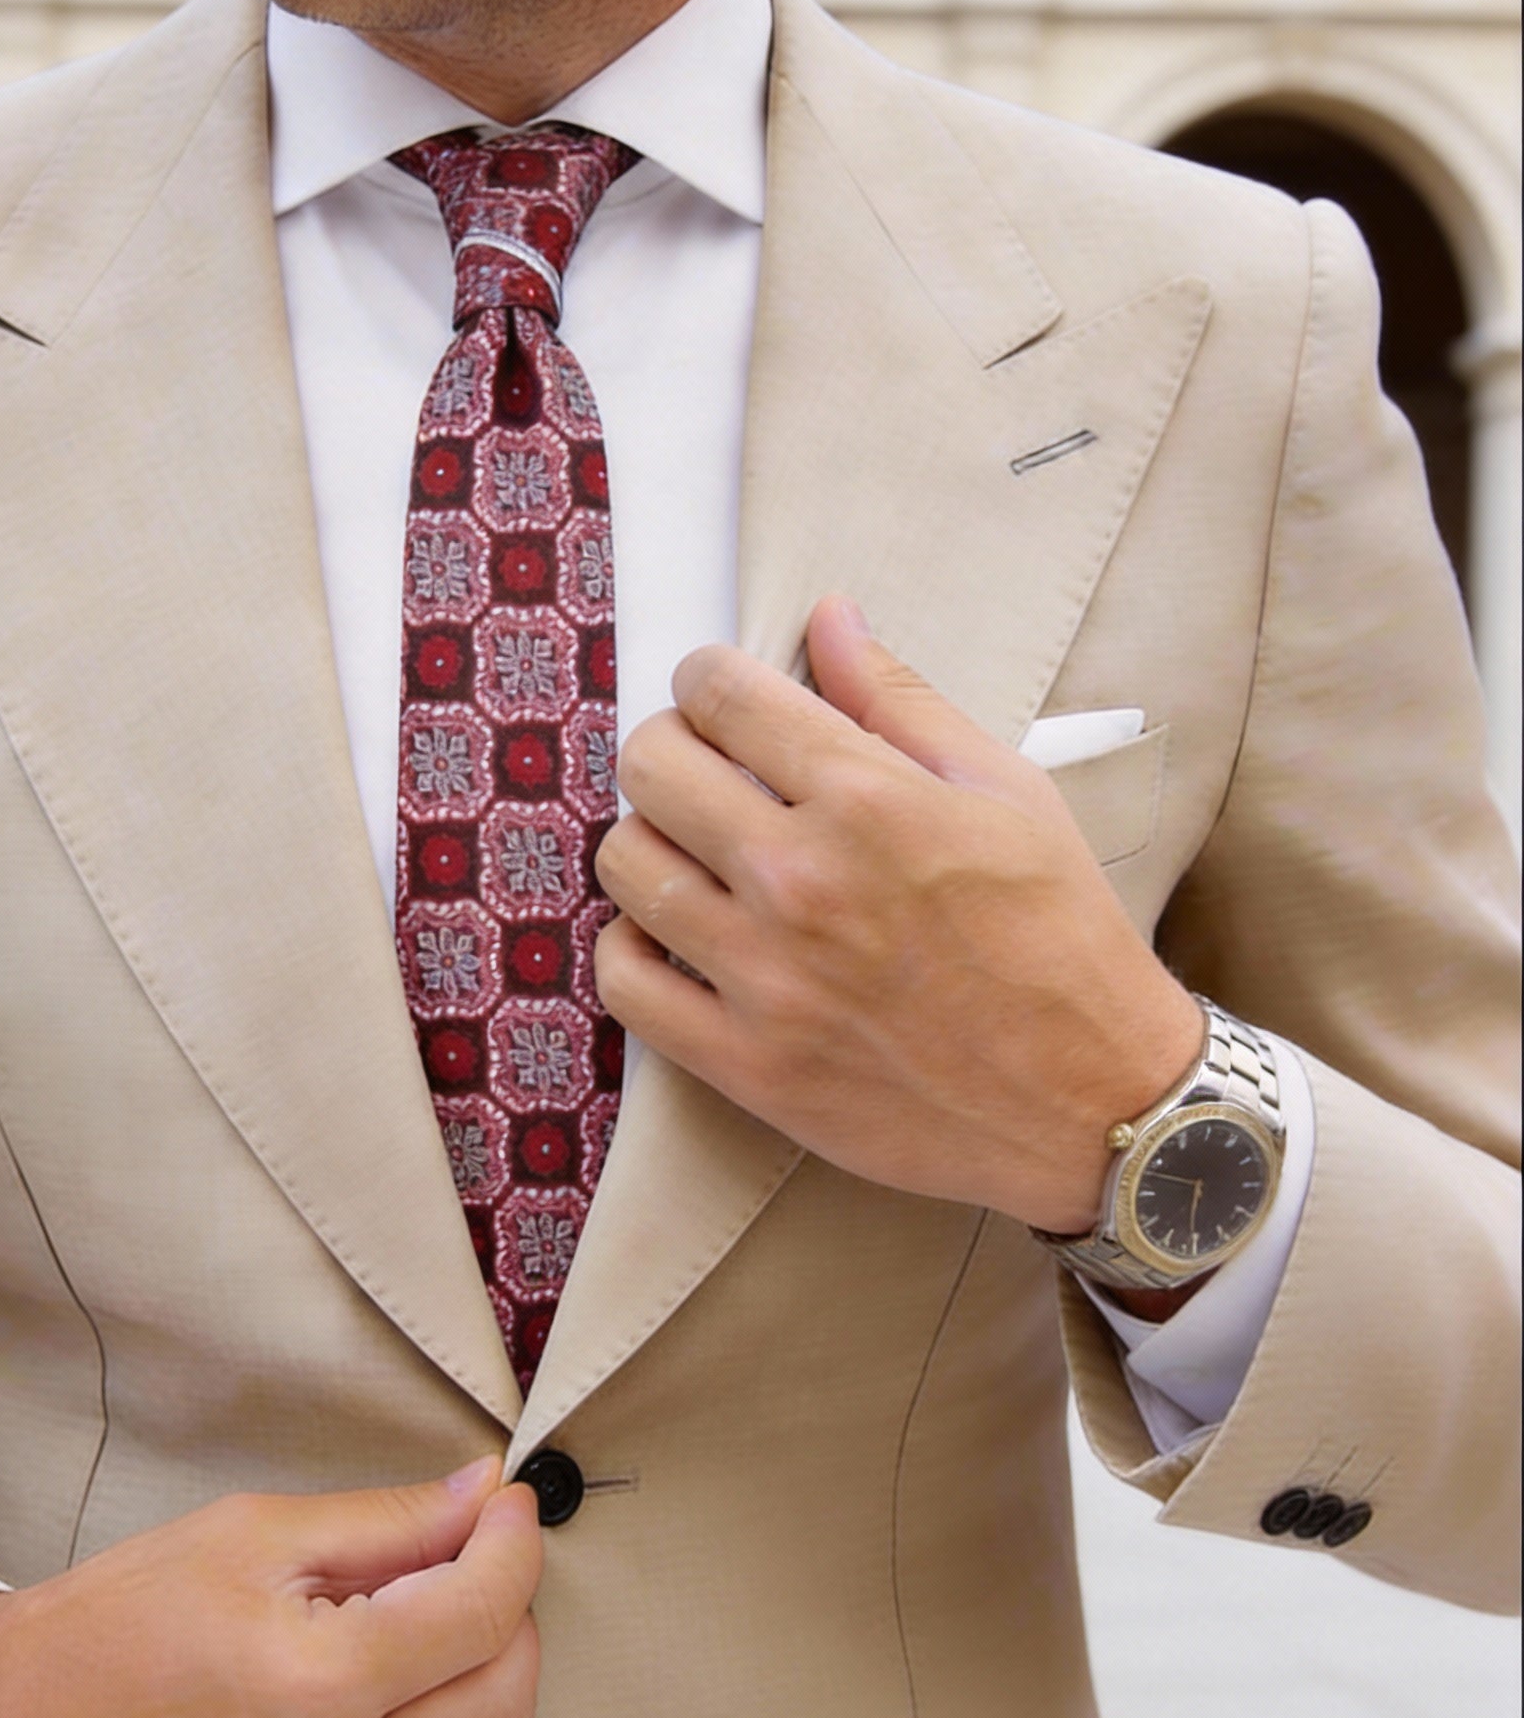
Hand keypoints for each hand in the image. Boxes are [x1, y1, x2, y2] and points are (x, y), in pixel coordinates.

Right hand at [0, 1457, 540, 1717]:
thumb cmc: (113, 1628)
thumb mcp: (251, 1537)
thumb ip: (387, 1522)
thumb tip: (483, 1498)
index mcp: (320, 1684)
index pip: (486, 1611)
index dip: (512, 1544)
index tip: (505, 1512)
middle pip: (504, 1696)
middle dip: (503, 1616)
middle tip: (464, 1568)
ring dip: (459, 1693)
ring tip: (388, 1646)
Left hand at [593, 596, 1202, 1235]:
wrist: (1093, 1101)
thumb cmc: (1060, 938)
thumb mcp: (1007, 793)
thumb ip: (902, 701)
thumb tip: (828, 617)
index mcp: (867, 800)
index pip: (721, 695)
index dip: (707, 679)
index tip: (720, 697)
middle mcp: (801, 880)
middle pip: (651, 767)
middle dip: (671, 749)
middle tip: (706, 772)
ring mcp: (764, 978)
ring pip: (625, 865)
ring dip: (649, 843)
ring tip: (695, 855)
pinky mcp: (746, 1063)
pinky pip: (624, 981)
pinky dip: (633, 947)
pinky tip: (678, 936)